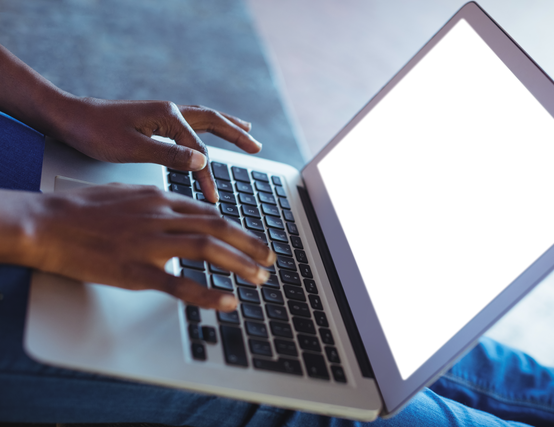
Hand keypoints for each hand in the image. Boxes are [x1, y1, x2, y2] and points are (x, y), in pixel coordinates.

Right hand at [4, 184, 275, 310]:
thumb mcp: (127, 194)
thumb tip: (179, 210)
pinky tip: (228, 302)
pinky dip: (208, 293)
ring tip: (260, 278)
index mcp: (161, 200)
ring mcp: (150, 243)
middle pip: (218, 227)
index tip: (253, 240)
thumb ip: (158, 203)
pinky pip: (179, 283)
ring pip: (207, 249)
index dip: (238, 228)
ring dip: (240, 264)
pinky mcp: (135, 270)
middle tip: (270, 258)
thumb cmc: (83, 209)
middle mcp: (161, 218)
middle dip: (250, 243)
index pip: (210, 213)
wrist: (48, 223)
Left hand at [50, 97, 261, 202]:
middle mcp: (169, 111)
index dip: (207, 176)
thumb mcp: (131, 149)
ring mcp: (163, 113)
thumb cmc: (95, 133)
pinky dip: (208, 127)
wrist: (69, 118)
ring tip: (247, 132)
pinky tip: (209, 134)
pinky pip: (192, 122)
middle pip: (213, 121)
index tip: (214, 198)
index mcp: (167, 116)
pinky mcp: (156, 119)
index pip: (198, 150)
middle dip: (236, 134)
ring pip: (204, 118)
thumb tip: (202, 161)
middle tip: (256, 147)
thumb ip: (168, 155)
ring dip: (227, 126)